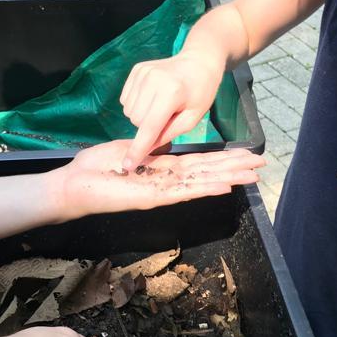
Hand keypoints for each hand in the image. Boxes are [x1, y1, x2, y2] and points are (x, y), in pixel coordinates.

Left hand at [54, 140, 263, 215]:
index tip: (244, 154)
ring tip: (253, 176)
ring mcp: (163, 191)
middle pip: (208, 172)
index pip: (200, 163)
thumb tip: (162, 138)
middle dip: (235, 168)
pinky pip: (183, 191)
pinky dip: (204, 189)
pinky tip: (224, 187)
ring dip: (228, 178)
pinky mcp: (153, 198)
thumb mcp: (128, 150)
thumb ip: (149, 148)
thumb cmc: (96, 168)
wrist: (75, 185)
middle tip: (262, 165)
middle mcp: (167, 181)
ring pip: (202, 183)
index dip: (223, 159)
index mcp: (162, 169)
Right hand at [120, 51, 225, 167]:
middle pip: (136, 121)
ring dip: (142, 115)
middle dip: (148, 126)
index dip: (138, 148)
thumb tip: (147, 148)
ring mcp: (142, 73)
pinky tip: (152, 97)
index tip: (127, 165)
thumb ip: (169, 134)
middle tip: (167, 116)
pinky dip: (137, 104)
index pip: (149, 127)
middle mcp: (153, 80)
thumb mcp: (192, 118)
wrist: (198, 62)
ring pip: (129, 111)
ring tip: (161, 105)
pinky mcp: (137, 70)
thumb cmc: (200, 92)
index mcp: (171, 93)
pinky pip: (126, 99)